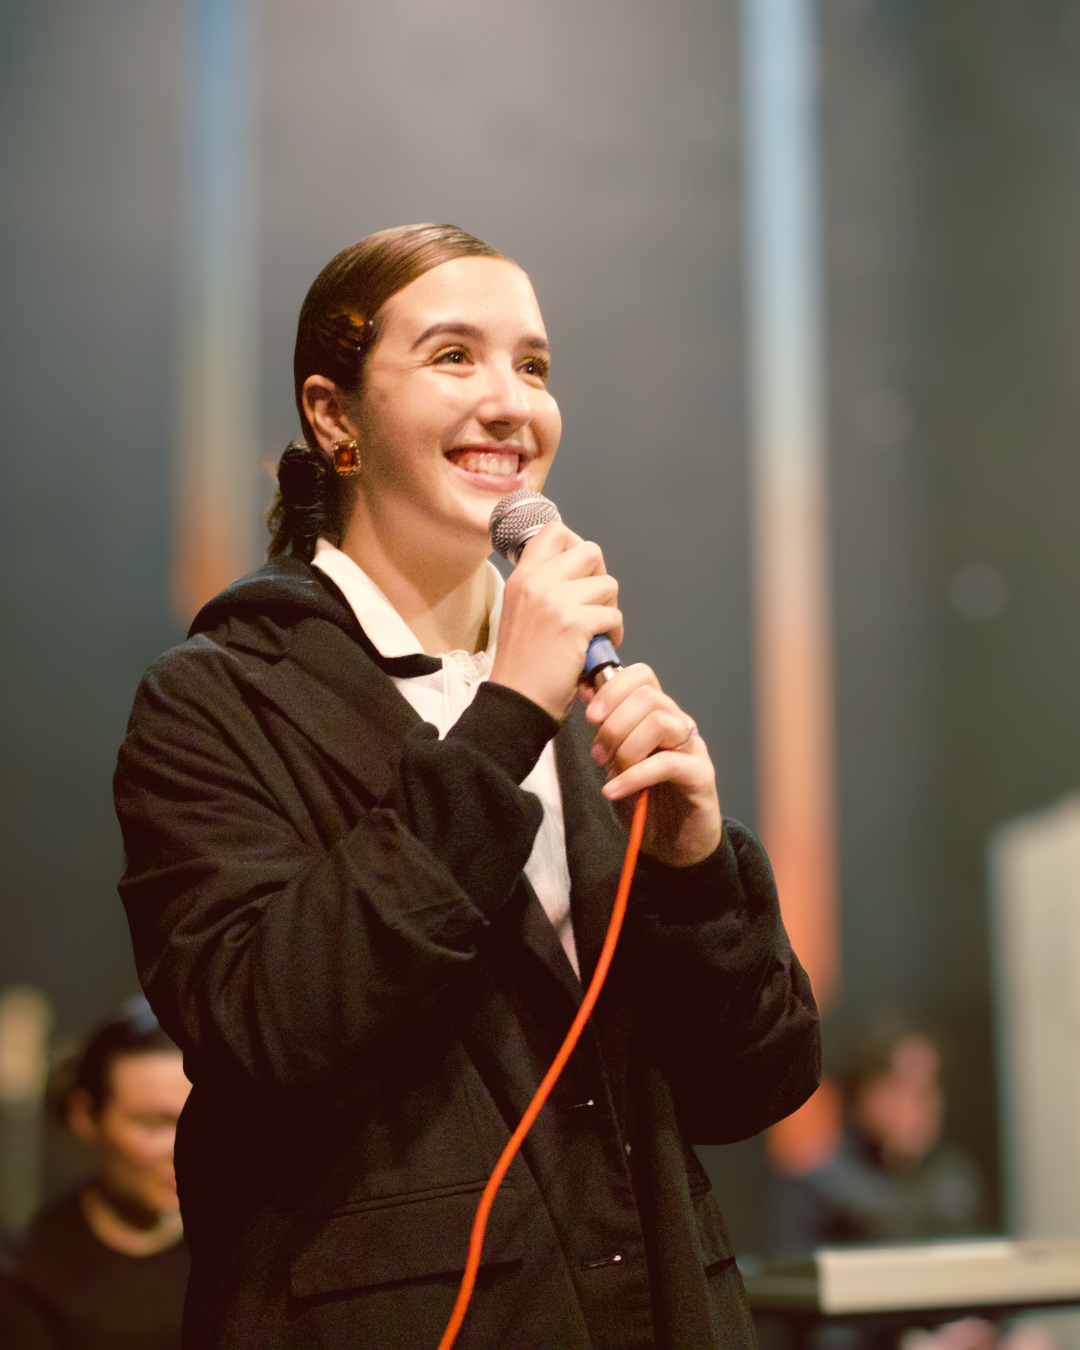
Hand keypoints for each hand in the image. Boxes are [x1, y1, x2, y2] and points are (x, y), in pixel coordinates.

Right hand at [490, 521, 622, 720]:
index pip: (555, 530)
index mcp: (522, 576)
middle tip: (593, 606)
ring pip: (607, 584)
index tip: (579, 574)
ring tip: (596, 632)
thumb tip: (577, 575)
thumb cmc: (523, 663)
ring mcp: (555, 600)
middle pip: (590, 551)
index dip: (576, 545)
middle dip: (600, 579)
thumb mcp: (520, 612)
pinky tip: (598, 648)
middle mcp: (537, 581)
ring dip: (609, 609)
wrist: (517, 699)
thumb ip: (542, 588)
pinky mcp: (574, 623)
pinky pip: (613, 614)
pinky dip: (613, 633)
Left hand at [583, 665, 721, 867]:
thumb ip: (606, 728)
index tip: (591, 715)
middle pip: (648, 696)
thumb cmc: (644, 799)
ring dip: (626, 746)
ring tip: (609, 770)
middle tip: (597, 753)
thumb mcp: (615, 761)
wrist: (673, 845)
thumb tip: (585, 689)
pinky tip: (614, 790)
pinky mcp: (701, 775)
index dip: (613, 688)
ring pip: (660, 722)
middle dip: (614, 723)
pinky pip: (667, 763)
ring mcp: (693, 748)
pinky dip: (634, 776)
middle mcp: (678, 724)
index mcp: (657, 714)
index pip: (642, 676)